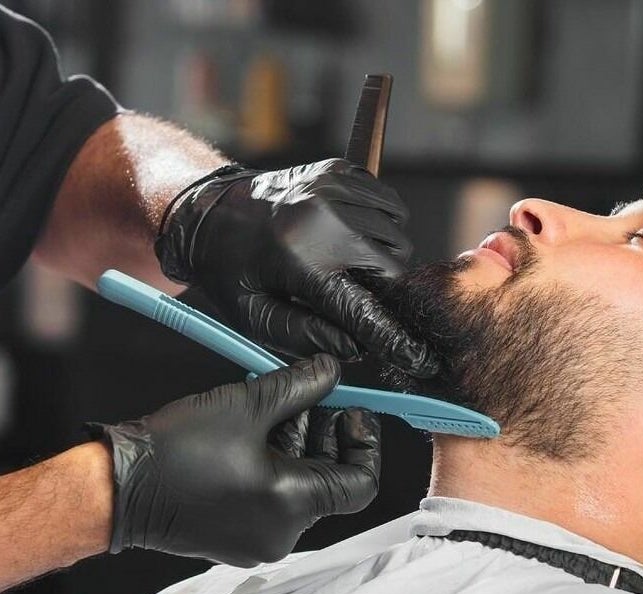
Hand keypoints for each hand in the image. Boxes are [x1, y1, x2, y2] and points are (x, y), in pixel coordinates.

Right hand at [87, 354, 379, 565]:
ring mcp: (258, 536)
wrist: (116, 486)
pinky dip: (276, 460)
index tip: (353, 409)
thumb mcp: (248, 405)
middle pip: (330, 477)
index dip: (366, 442)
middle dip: (325, 431)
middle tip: (311, 394)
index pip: (362, 483)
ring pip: (301, 482)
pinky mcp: (237, 532)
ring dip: (298, 440)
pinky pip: (275, 494)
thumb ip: (300, 385)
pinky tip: (255, 427)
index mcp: (292, 505)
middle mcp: (281, 531)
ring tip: (274, 403)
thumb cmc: (176, 452)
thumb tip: (331, 370)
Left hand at [155, 159, 438, 377]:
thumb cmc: (230, 270)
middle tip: (360, 292)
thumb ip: (305, 336)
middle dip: (385, 286)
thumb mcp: (254, 317)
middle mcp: (322, 219)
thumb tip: (355, 347)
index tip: (413, 353)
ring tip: (353, 259)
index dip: (391, 334)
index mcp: (300, 262)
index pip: (365, 305)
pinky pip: (386, 200)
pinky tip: (354, 230)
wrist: (207, 211)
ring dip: (385, 250)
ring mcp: (332, 188)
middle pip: (394, 262)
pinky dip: (381, 219)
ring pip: (397, 228)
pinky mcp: (336, 170)